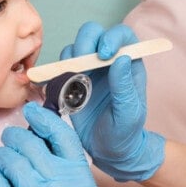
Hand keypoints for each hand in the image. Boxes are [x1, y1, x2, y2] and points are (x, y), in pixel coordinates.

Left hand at [0, 103, 125, 186]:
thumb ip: (68, 172)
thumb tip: (42, 147)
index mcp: (81, 177)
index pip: (60, 134)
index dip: (43, 119)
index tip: (31, 113)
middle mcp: (61, 185)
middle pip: (30, 145)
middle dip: (15, 137)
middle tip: (10, 139)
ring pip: (11, 163)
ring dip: (2, 156)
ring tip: (1, 157)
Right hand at [61, 22, 165, 181]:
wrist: (108, 152)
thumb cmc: (125, 133)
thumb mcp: (129, 114)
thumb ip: (125, 87)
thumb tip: (122, 59)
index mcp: (128, 66)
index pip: (122, 36)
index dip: (111, 37)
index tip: (104, 53)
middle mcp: (107, 63)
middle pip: (93, 34)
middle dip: (85, 42)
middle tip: (81, 63)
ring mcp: (88, 71)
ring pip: (74, 48)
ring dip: (70, 59)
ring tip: (74, 82)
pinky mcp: (71, 82)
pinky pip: (60, 67)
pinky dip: (56, 73)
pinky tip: (60, 87)